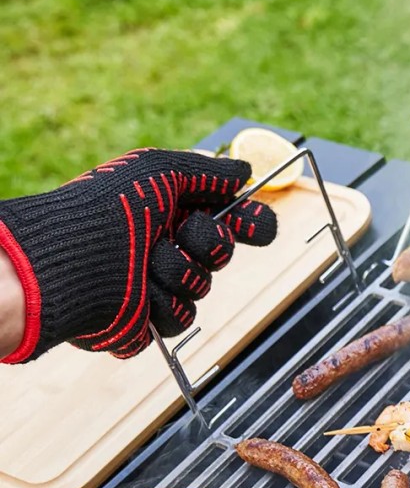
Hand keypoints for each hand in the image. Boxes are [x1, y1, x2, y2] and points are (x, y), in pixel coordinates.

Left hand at [0, 149, 277, 361]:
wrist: (74, 260)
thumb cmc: (110, 208)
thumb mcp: (160, 170)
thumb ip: (208, 171)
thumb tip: (244, 170)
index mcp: (167, 211)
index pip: (223, 216)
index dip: (246, 220)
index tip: (257, 226)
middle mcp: (164, 245)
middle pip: (222, 252)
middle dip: (209, 243)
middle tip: (181, 234)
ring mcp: (157, 283)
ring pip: (202, 286)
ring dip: (180, 272)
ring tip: (145, 263)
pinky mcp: (149, 317)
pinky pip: (183, 317)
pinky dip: (165, 304)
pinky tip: (141, 294)